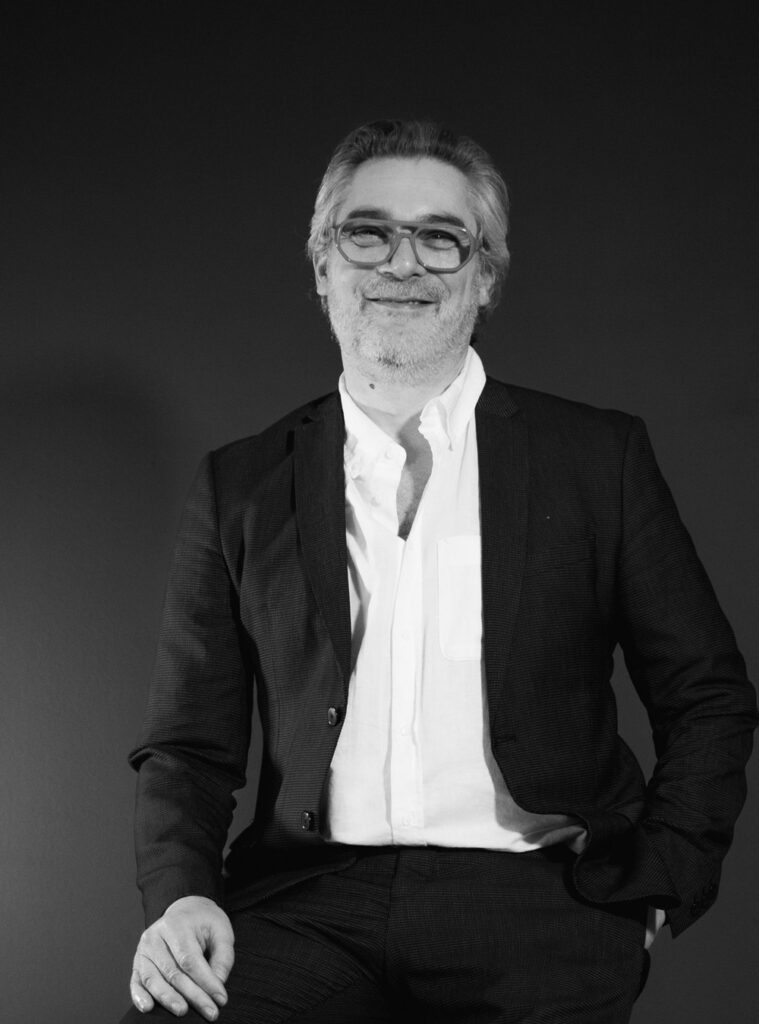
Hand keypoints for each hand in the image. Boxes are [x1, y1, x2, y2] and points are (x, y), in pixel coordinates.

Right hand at [130, 895, 234, 1018]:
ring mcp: (143, 949)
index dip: (205, 981)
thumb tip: (218, 983)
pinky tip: (148, 1008)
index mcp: (177, 924)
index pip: (190, 959)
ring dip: (168, 999)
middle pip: (173, 972)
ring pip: (153, 979)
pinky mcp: (138, 962)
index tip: (220, 998)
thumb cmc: (204, 923)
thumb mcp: (221, 930)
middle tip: (210, 1012)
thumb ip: (223, 956)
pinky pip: (136, 981)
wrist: (185, 911)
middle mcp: (156, 936)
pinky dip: (140, 996)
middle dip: (193, 995)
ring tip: (183, 1011)